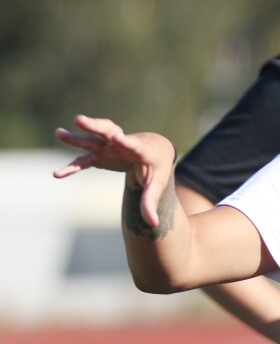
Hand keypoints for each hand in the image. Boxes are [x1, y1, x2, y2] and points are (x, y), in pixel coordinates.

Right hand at [53, 115, 175, 226]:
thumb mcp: (157, 183)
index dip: (125, 141)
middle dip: (95, 126)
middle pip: (108, 131)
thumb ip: (151, 202)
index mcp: (141, 148)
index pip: (133, 144)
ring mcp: (109, 148)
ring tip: (58, 133)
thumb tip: (153, 224)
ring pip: (92, 140)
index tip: (117, 138)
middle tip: (79, 119)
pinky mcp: (101, 155)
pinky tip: (57, 175)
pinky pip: (84, 161)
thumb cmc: (157, 166)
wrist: (155, 150)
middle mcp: (122, 143)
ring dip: (77, 137)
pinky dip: (73, 166)